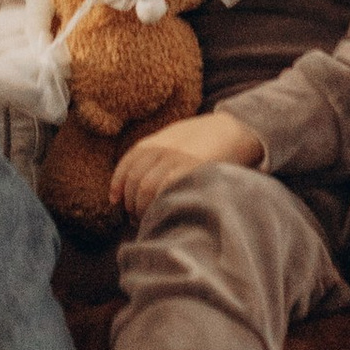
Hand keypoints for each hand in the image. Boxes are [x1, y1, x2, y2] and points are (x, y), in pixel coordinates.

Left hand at [110, 109, 265, 215]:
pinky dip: (158, 205)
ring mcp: (178, 160)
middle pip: (135, 180)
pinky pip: (166, 190)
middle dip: (131, 202)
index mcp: (156, 142)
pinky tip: (160, 213)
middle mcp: (164, 149)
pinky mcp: (193, 171)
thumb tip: (131, 188)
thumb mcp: (174, 140)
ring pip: (146, 189)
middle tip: (135, 217)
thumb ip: (155, 157)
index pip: (128, 163)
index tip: (115, 201)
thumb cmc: (202, 143)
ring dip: (142, 208)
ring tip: (147, 219)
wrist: (234, 130)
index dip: (117, 184)